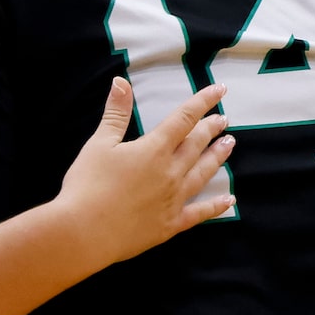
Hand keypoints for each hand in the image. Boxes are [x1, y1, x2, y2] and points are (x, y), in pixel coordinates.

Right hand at [51, 79, 233, 268]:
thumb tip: (121, 82)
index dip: (203, 102)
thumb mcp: (99, 144)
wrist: (84, 232)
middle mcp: (170, 172)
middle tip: (224, 120)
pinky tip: (229, 200)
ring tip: (229, 146)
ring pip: (202, 174)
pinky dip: (216, 206)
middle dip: (211, 129)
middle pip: (197, 145)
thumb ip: (115, 114)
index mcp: (154, 149)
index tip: (219, 90)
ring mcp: (173, 199)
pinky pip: (199, 213)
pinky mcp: (170, 224)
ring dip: (217, 158)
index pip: (184, 118)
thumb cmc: (87, 186)